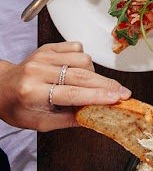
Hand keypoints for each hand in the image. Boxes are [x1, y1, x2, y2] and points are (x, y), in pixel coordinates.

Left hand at [0, 42, 129, 131]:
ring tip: (88, 84)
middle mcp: (37, 70)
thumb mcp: (40, 123)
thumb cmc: (18, 108)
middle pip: (81, 75)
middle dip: (106, 84)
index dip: (98, 96)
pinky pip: (77, 47)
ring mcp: (43, 56)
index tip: (117, 99)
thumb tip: (98, 116)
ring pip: (83, 59)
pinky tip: (78, 70)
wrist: (1, 88)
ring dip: (93, 73)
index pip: (72, 93)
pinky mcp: (48, 47)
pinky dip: (83, 59)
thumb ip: (69, 120)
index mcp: (32, 92)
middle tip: (122, 92)